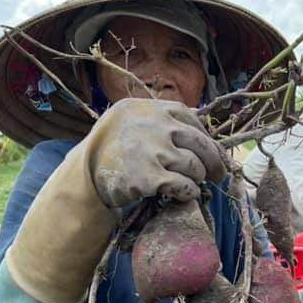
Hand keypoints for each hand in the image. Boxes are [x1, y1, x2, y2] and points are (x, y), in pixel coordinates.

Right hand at [89, 98, 226, 206]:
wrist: (84, 174)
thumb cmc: (113, 148)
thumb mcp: (132, 119)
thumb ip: (162, 119)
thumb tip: (201, 123)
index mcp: (151, 108)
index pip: (191, 119)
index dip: (206, 138)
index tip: (214, 152)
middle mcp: (154, 125)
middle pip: (200, 144)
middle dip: (214, 162)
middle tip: (218, 175)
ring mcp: (153, 150)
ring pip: (195, 167)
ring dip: (197, 178)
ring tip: (191, 183)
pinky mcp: (150, 177)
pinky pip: (185, 186)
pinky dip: (189, 192)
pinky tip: (184, 194)